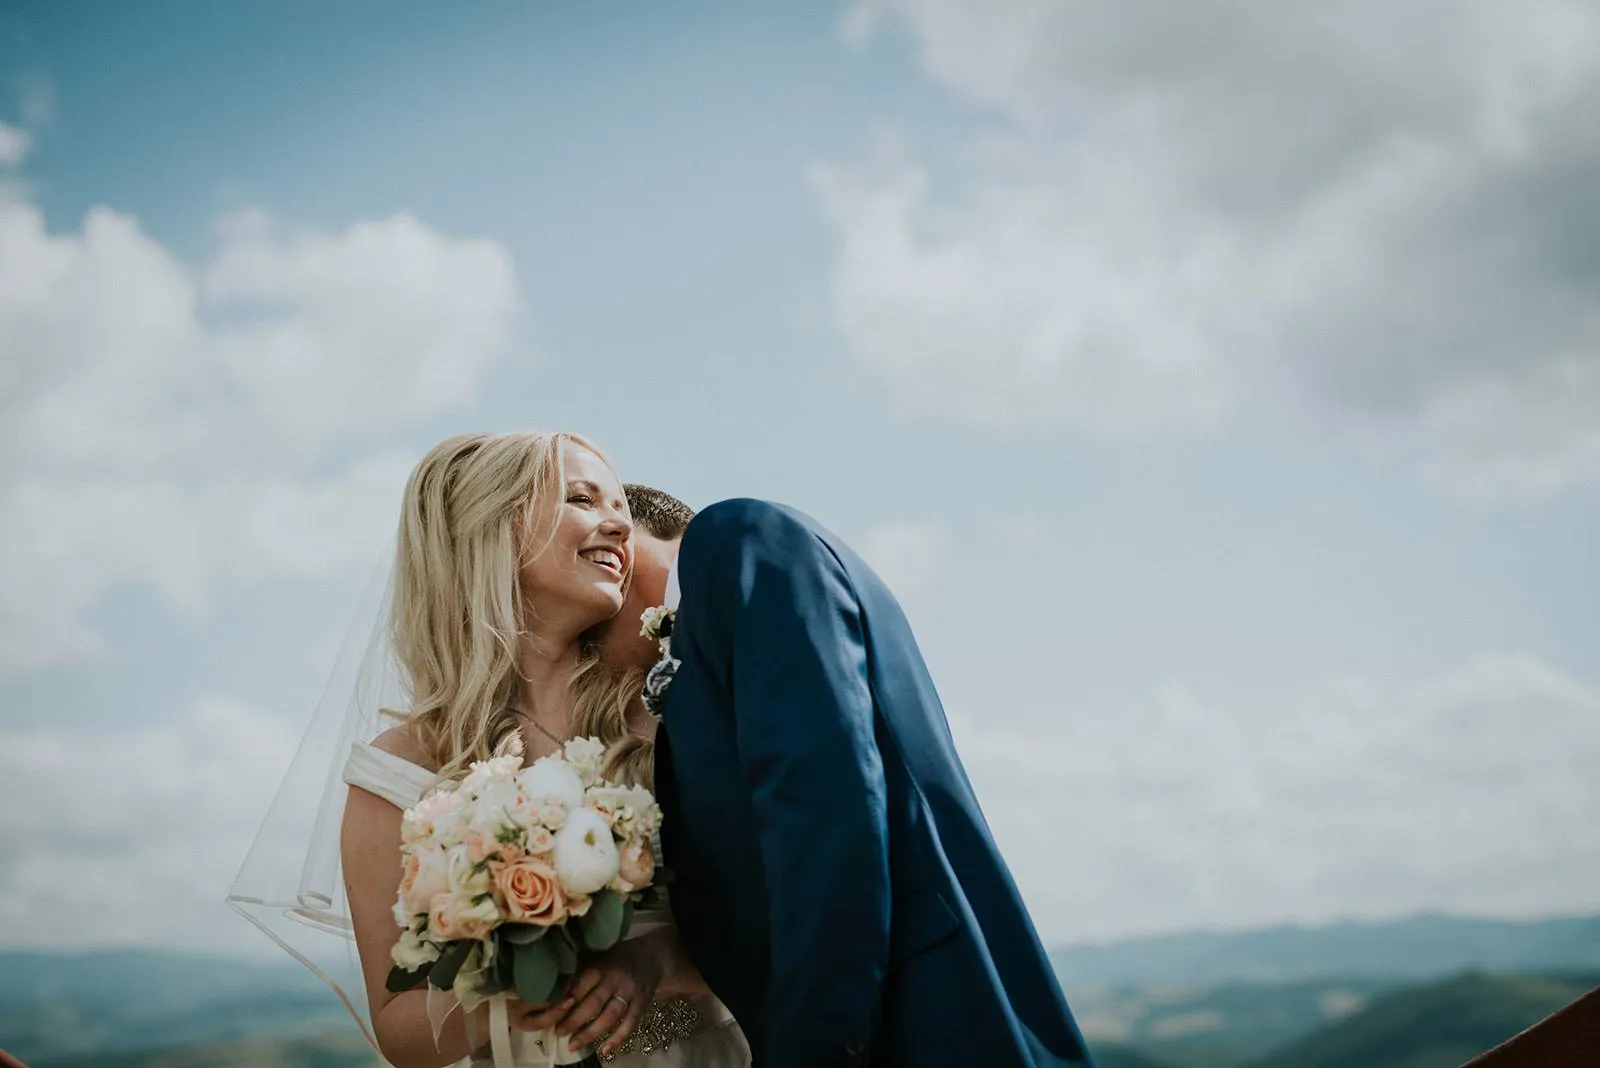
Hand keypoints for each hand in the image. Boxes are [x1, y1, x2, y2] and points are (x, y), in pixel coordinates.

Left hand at [514, 939, 663, 1057]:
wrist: (653, 955)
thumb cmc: (617, 956)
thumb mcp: (598, 954)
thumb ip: (579, 967)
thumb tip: (551, 980)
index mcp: (602, 966)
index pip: (582, 983)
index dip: (567, 998)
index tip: (552, 1011)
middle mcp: (616, 979)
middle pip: (594, 1003)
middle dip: (574, 1020)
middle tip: (559, 1032)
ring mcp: (630, 992)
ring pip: (610, 1016)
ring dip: (591, 1033)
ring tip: (574, 1045)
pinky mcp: (642, 1003)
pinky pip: (630, 1023)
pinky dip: (618, 1038)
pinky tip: (605, 1050)